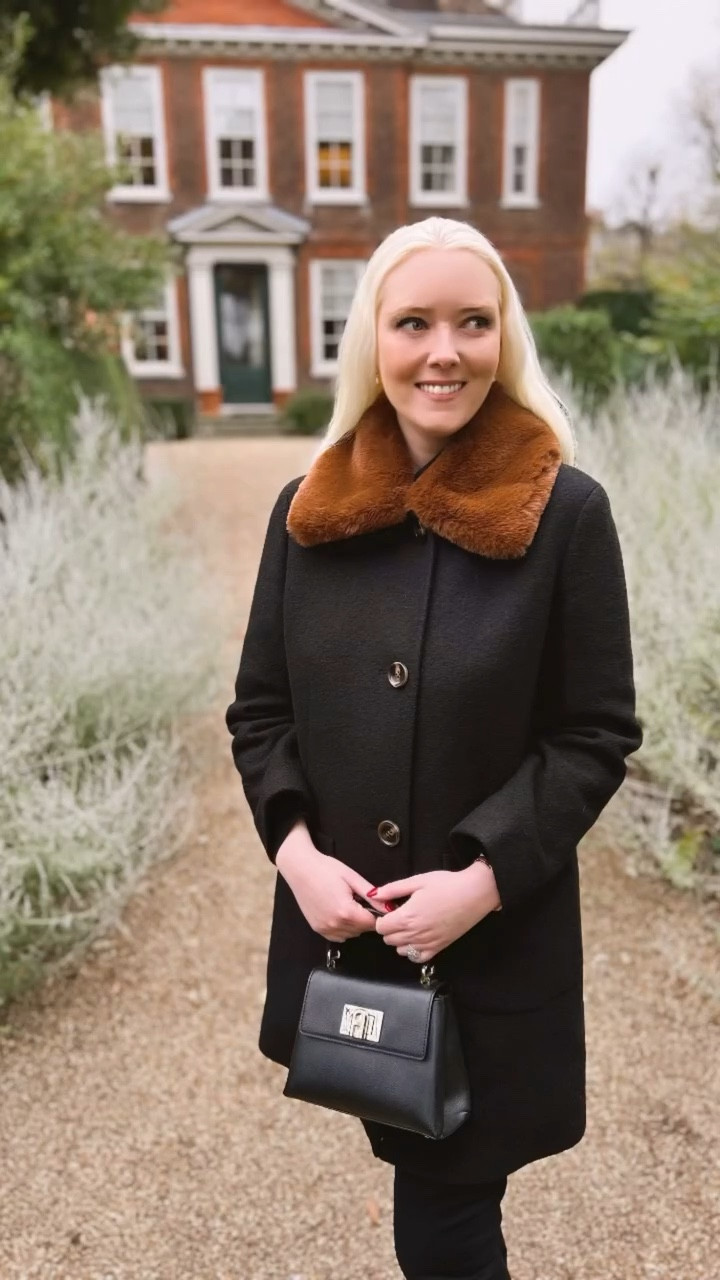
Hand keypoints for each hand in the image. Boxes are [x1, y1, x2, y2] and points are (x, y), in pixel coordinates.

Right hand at [276, 828, 378, 941]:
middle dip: (365, 918)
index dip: (377, 914)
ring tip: (348, 904)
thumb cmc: (326, 869)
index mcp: (346, 912)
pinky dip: (343, 928)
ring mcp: (324, 929)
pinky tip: (339, 912)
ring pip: (351, 934)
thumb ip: (372, 895)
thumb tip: (390, 907)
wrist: (299, 868)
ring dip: (354, 924)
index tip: (374, 903)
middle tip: (358, 900)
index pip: (373, 923)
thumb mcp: (352, 878)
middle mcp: (334, 924)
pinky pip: (338, 936)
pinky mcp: (317, 929)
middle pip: (362, 930)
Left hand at [372, 864, 500, 962]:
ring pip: (400, 950)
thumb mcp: (418, 881)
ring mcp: (427, 943)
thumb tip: (373, 894)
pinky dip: (413, 950)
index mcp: (407, 917)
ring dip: (400, 939)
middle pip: (388, 940)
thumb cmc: (447, 884)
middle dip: (390, 927)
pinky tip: (418, 937)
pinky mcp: (439, 948)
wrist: (475, 894)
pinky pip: (417, 958)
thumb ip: (393, 889)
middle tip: (400, 914)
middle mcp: (415, 934)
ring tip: (410, 924)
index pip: (380, 927)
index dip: (382, 917)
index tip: (390, 909)